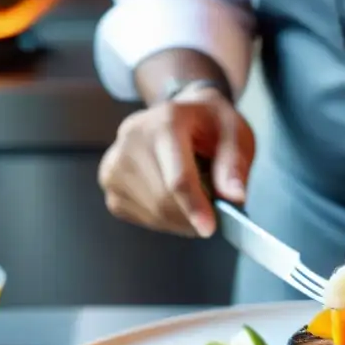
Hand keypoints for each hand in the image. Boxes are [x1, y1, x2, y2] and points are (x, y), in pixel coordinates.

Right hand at [98, 85, 253, 236]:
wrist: (180, 115)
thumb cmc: (209, 125)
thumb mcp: (235, 132)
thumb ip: (236, 163)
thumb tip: (234, 197)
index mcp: (166, 121)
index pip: (177, 176)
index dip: (194, 206)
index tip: (209, 229)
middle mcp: (132, 137)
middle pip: (164, 200)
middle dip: (194, 215)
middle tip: (213, 209)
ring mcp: (115, 161)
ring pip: (153, 213)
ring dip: (182, 219)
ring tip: (193, 196)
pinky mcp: (109, 181)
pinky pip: (142, 217)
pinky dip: (165, 219)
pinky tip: (174, 199)